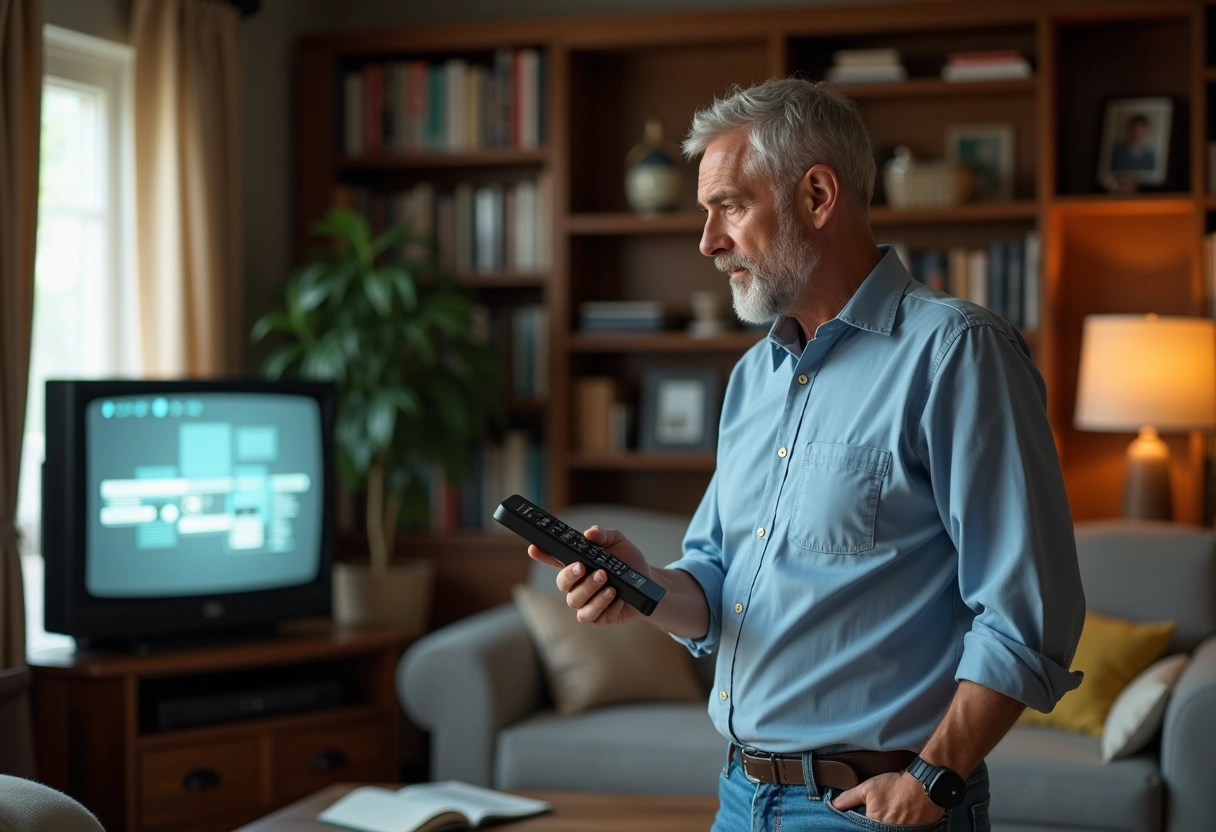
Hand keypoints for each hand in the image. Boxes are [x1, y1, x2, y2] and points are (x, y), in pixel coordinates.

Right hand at [527, 526, 651, 625]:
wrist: (650, 585)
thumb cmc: (629, 562)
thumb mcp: (618, 542)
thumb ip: (603, 535)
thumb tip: (590, 533)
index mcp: (578, 564)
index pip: (555, 558)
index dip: (542, 554)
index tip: (533, 547)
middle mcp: (577, 584)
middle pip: (562, 583)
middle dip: (570, 575)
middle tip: (584, 567)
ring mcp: (586, 602)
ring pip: (575, 601)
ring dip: (590, 590)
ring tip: (609, 583)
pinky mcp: (598, 617)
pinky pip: (592, 615)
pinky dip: (605, 605)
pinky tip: (617, 597)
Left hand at [831, 772, 943, 825]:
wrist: (923, 786)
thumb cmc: (896, 786)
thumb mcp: (867, 787)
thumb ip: (848, 797)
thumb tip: (833, 804)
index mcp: (874, 823)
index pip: (862, 826)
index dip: (863, 820)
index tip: (867, 813)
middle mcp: (887, 830)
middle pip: (875, 828)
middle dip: (874, 823)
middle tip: (883, 809)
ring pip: (888, 829)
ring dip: (887, 823)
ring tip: (891, 812)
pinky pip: (901, 830)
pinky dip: (899, 825)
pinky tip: (900, 816)